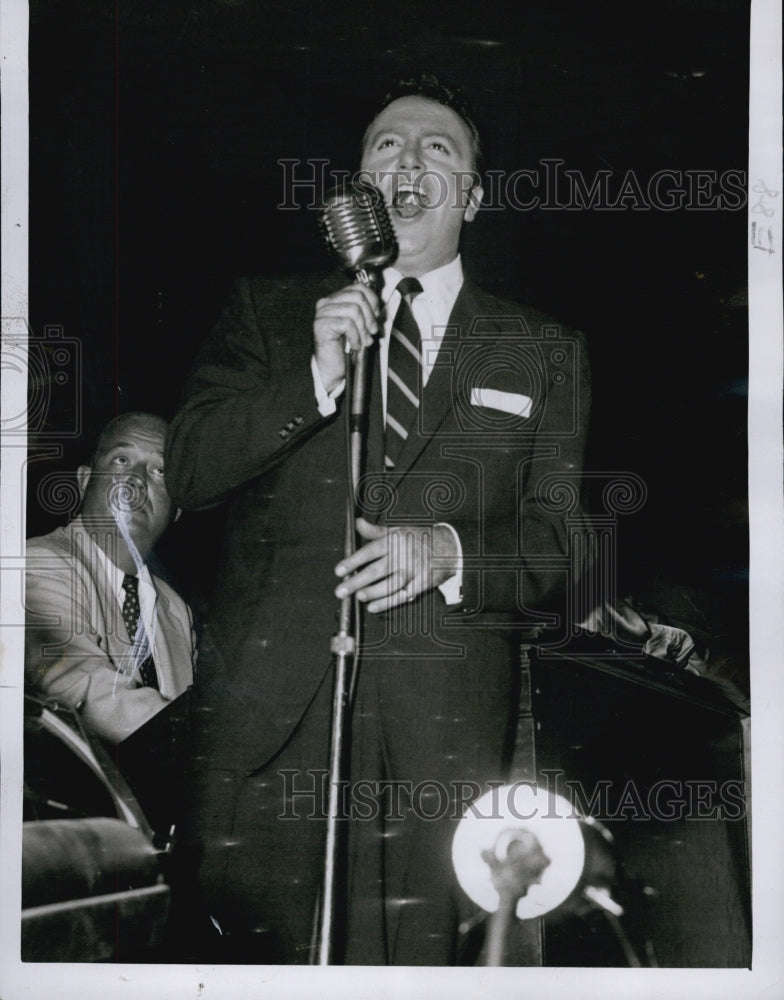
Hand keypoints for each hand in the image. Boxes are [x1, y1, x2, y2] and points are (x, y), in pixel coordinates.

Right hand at [313, 283, 380, 392]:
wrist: (333, 368)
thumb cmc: (345, 348)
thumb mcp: (360, 326)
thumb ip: (366, 313)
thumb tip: (378, 308)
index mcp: (336, 299)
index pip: (359, 287)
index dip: (373, 301)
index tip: (376, 317)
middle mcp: (327, 302)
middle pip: (358, 297)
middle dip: (370, 316)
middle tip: (372, 332)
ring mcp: (322, 313)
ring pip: (354, 310)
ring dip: (363, 329)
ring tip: (363, 341)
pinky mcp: (321, 325)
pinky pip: (347, 323)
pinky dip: (355, 336)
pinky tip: (354, 345)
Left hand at [334, 517, 457, 613]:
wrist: (449, 547)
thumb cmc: (418, 538)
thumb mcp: (398, 530)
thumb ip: (376, 531)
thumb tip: (358, 523)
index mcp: (395, 540)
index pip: (370, 551)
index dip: (353, 561)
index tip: (339, 571)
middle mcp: (403, 555)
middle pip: (377, 570)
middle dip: (357, 581)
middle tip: (341, 591)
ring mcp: (413, 571)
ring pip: (390, 585)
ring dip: (373, 593)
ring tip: (358, 597)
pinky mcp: (422, 583)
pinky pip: (402, 595)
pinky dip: (387, 603)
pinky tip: (373, 607)